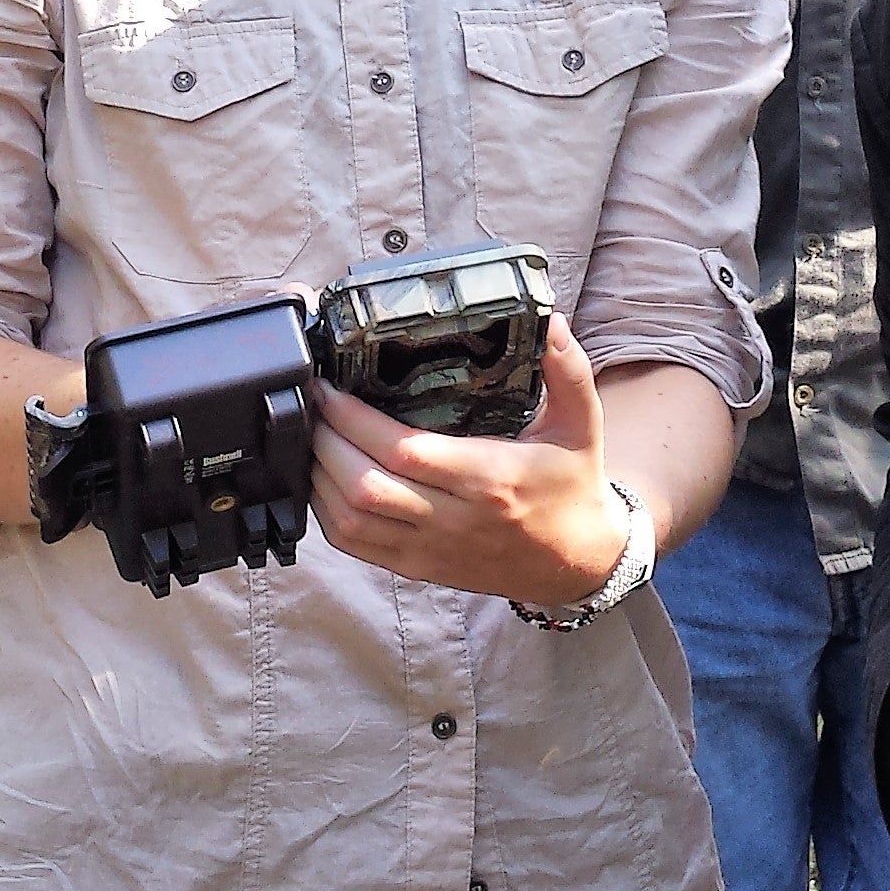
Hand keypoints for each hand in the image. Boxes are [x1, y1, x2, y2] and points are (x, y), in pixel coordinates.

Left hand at [309, 319, 623, 605]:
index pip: (404, 451)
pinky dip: (326, 512)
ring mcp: (431, 549)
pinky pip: (355, 547)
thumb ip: (568, 371)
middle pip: (364, 487)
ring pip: (349, 522)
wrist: (578, 562)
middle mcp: (454, 519)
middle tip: (308, 402)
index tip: (328, 387)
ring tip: (309, 434)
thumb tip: (551, 322)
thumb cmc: (572, 487)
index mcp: (489, 478)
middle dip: (323, 441)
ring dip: (317, 477)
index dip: (353, 420)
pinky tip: (321, 478)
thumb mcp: (582, 425)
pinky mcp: (418, 568)